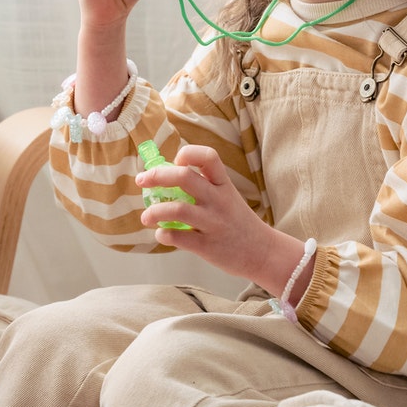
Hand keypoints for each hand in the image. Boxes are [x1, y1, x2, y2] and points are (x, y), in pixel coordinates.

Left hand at [136, 144, 307, 294]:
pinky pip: (179, 237)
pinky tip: (162, 234)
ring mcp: (213, 223)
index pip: (208, 157)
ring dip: (155, 211)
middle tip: (142, 180)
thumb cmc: (238, 222)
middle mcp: (219, 200)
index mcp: (223, 184)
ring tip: (145, 216)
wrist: (264, 253)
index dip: (188, 154)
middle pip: (184, 177)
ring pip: (178, 209)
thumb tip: (165, 177)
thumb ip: (204, 187)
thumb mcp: (228, 197)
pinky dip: (164, 234)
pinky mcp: (208, 246)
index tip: (175, 161)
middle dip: (157, 176)